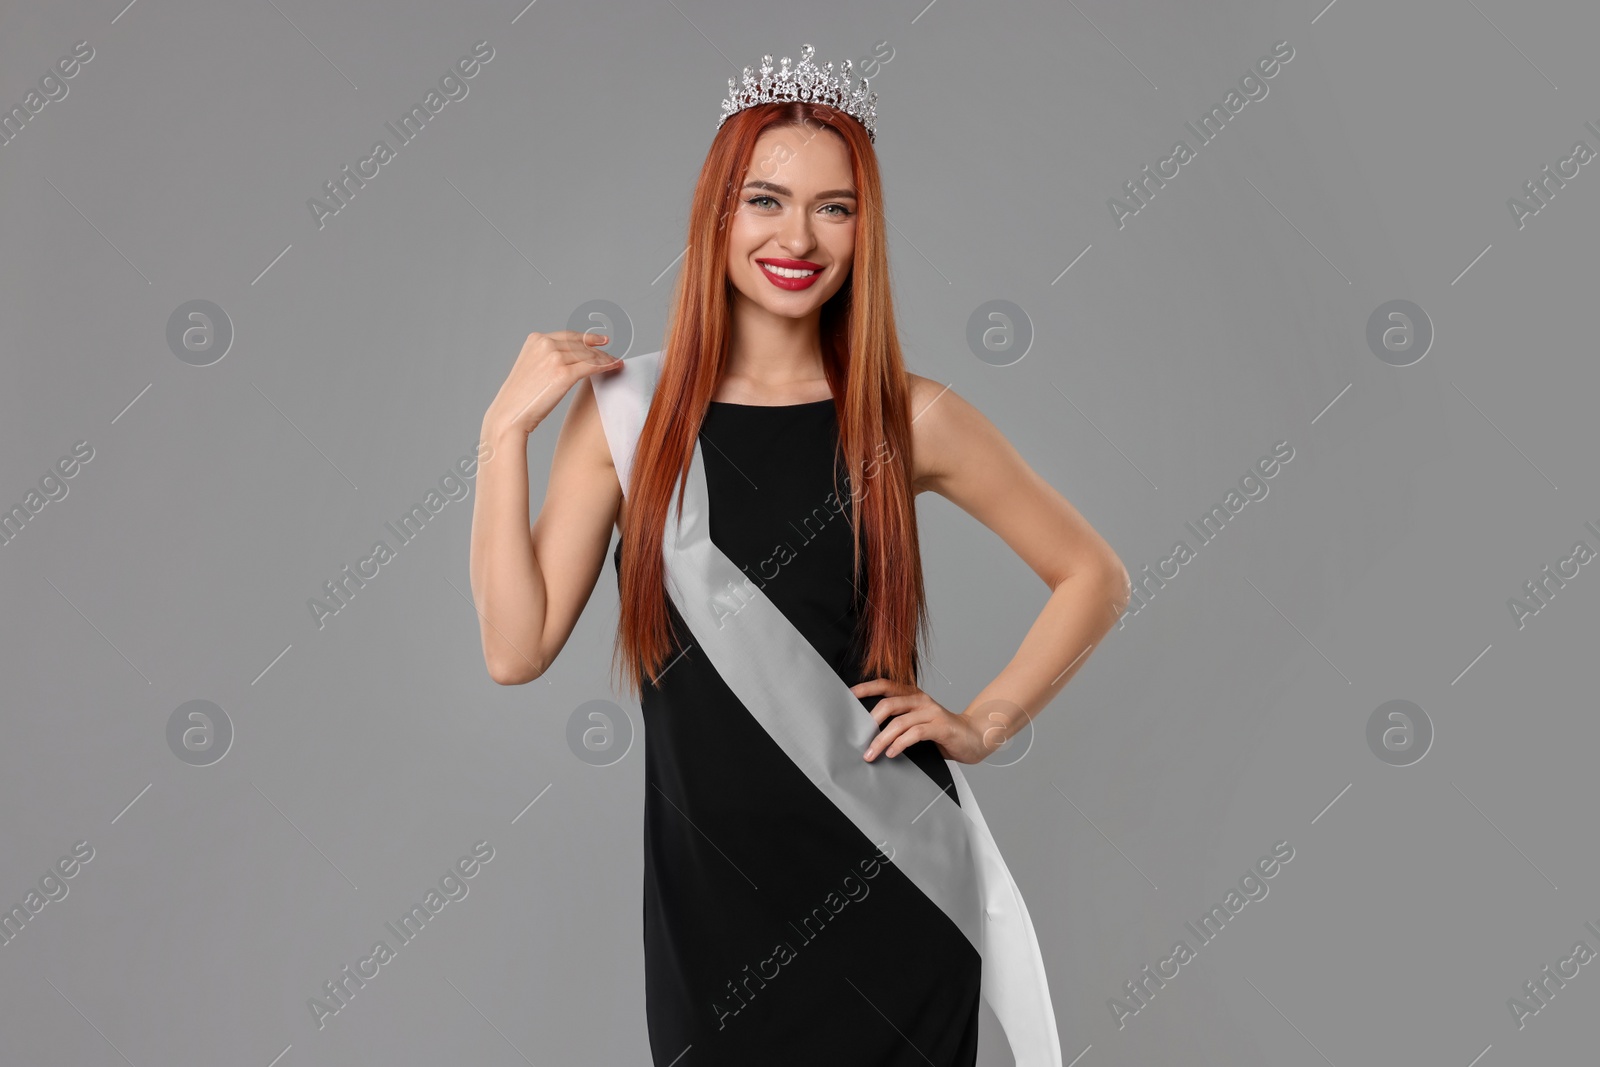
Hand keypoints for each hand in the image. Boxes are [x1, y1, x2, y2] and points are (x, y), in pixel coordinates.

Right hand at [485, 330, 621, 436]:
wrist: (510, 415)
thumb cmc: (519, 398)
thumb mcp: (529, 368)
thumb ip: (545, 358)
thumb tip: (566, 359)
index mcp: (535, 340)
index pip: (568, 336)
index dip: (587, 338)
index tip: (601, 340)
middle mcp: (545, 344)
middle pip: (580, 345)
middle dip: (599, 350)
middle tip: (612, 354)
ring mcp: (554, 358)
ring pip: (588, 355)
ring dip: (605, 358)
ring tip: (616, 363)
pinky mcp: (563, 374)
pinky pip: (591, 367)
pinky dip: (606, 366)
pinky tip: (616, 366)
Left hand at [852, 678, 990, 764]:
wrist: (973, 737)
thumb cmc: (941, 731)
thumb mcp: (917, 722)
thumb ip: (899, 721)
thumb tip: (868, 731)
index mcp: (913, 695)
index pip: (886, 685)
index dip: (867, 688)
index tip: (849, 696)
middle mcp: (921, 700)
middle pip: (889, 704)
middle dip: (870, 721)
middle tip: (858, 738)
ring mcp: (931, 712)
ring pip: (899, 722)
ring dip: (881, 740)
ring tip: (871, 753)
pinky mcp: (941, 727)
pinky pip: (915, 734)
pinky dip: (900, 744)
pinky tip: (892, 753)